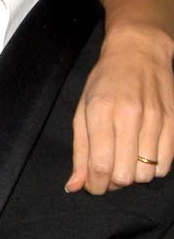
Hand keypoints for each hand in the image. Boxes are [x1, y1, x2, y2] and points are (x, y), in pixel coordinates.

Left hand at [67, 25, 173, 193]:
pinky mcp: (173, 122)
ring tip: (126, 160)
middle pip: (124, 175)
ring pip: (146, 174)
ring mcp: (156, 119)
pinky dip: (153, 168)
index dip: (95, 185)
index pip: (100, 165)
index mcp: (101, 111)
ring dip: (133, 175)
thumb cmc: (105, 81)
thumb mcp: (83, 110)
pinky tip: (143, 154)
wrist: (139, 51)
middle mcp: (130, 116)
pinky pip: (166, 164)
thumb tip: (75, 186)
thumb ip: (80, 151)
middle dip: (112, 182)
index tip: (93, 185)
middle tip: (108, 171)